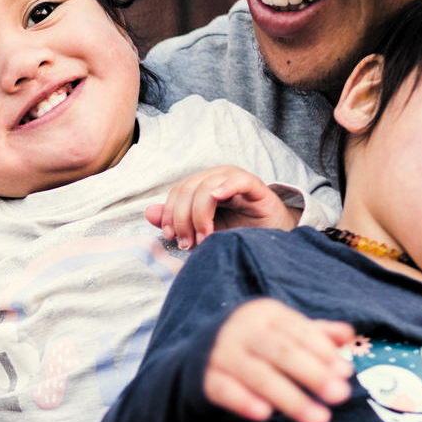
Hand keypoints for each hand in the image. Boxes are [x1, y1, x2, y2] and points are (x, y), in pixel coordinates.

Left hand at [147, 166, 298, 250]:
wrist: (272, 239)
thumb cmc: (237, 232)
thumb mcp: (202, 230)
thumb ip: (177, 221)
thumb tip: (149, 213)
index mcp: (202, 186)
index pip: (178, 192)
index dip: (170, 213)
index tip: (171, 237)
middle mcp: (216, 178)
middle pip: (189, 189)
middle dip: (184, 218)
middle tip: (188, 243)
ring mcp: (235, 180)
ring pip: (207, 186)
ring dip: (201, 215)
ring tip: (205, 237)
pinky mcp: (255, 186)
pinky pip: (238, 180)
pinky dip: (225, 186)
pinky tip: (218, 197)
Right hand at [204, 298, 355, 421]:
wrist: (204, 355)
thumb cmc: (259, 344)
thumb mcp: (285, 334)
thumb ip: (316, 335)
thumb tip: (348, 335)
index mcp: (265, 312)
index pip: (297, 331)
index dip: (321, 351)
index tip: (344, 372)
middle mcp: (241, 329)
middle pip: (281, 352)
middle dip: (312, 374)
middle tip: (340, 395)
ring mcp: (221, 352)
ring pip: (258, 375)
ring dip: (290, 398)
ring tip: (319, 419)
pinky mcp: (206, 377)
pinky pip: (225, 390)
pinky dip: (243, 401)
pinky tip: (264, 415)